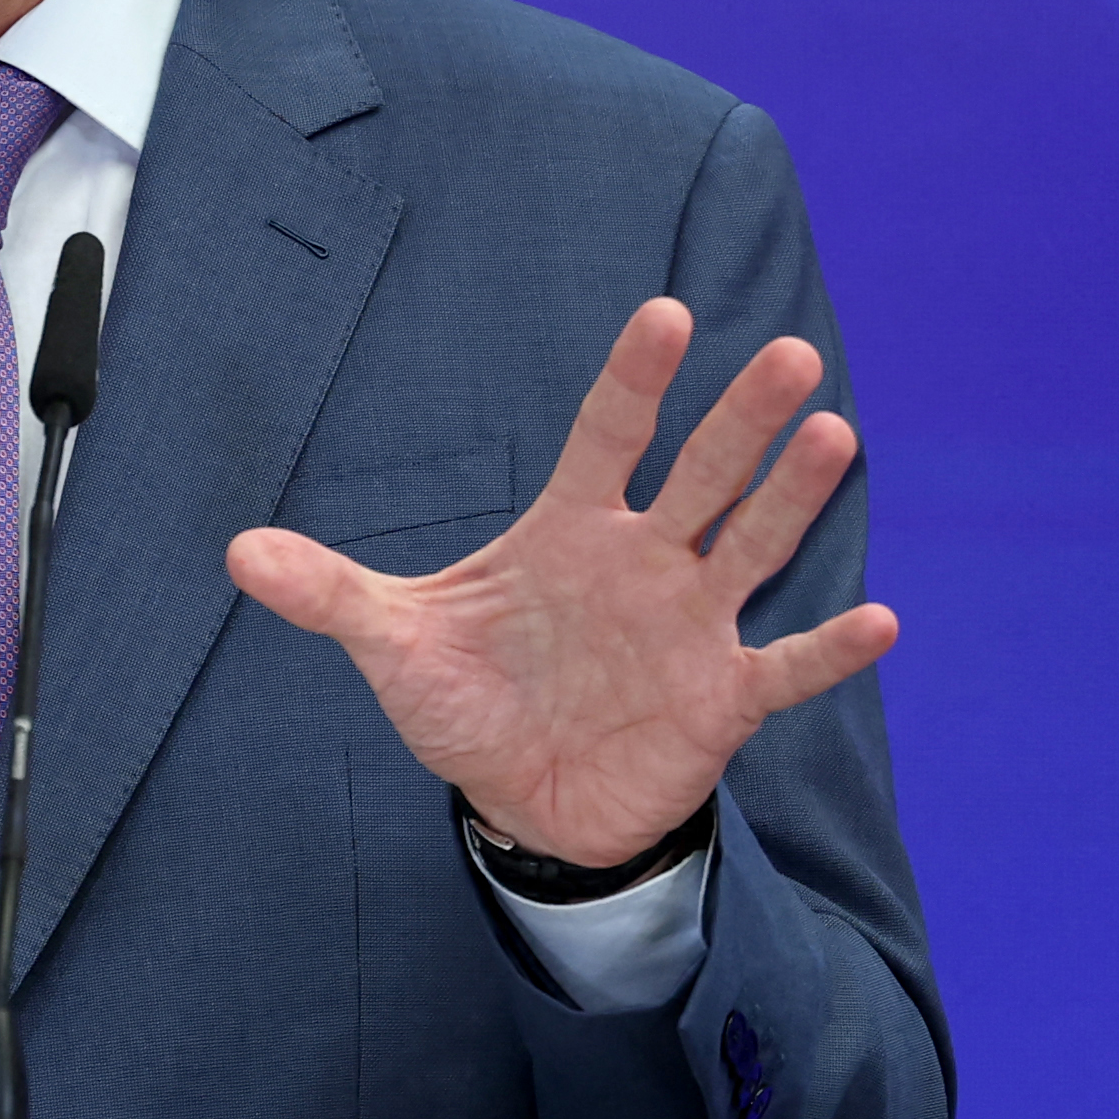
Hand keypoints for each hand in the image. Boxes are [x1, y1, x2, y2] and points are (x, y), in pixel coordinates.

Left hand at [226, 298, 900, 874]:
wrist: (523, 802)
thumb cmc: (468, 702)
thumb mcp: (394, 645)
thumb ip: (329, 593)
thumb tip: (235, 552)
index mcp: (570, 530)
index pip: (608, 436)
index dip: (635, 380)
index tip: (668, 316)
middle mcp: (644, 561)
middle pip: (702, 474)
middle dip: (742, 419)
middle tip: (791, 356)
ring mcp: (690, 625)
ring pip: (752, 546)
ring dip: (792, 498)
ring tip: (835, 437)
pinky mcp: (722, 699)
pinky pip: (787, 667)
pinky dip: (831, 649)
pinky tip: (883, 622)